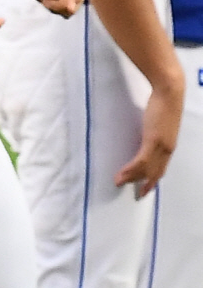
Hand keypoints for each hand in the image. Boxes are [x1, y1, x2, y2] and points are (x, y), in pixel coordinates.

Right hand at [116, 72, 183, 197]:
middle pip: (155, 172)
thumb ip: (153, 128)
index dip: (154, 178)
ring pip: (146, 170)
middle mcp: (167, 148)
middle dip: (145, 185)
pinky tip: (120, 175)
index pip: (161, 167)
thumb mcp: (159, 120)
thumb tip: (145, 132)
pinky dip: (130, 171)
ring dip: (131, 179)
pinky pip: (140, 162)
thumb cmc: (165, 101)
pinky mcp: (153, 141)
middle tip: (137, 195)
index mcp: (169, 143)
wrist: (169, 91)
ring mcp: (161, 146)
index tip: (147, 188)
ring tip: (118, 183)